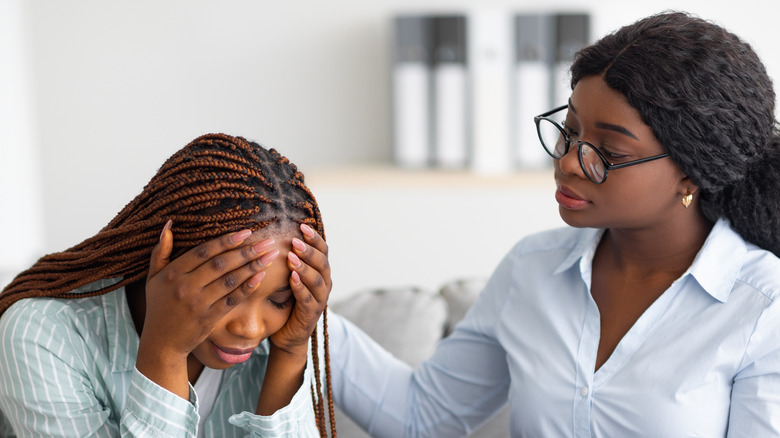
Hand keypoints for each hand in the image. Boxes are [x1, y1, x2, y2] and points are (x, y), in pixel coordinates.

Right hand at [136, 221, 278, 396]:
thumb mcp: (153, 278)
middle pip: (221, 264)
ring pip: (230, 280)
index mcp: (172, 273)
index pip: (204, 252)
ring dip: (253, 266)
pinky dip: (247, 287)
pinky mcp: (209, 319)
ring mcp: (198, 304)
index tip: (246, 232)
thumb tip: (169, 224)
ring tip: (270, 256)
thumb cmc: (159, 306)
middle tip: (267, 242)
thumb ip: (160, 251)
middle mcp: (185, 287)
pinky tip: (261, 276)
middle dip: (247, 251)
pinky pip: (232, 299)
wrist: (161, 343)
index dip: (226, 241)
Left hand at [270, 223, 330, 354]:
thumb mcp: (289, 277)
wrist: (287, 334)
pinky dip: (301, 288)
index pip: (323, 251)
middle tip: (295, 241)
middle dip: (309, 251)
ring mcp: (319, 300)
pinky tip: (292, 278)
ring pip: (317, 280)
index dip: (315, 238)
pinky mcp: (310, 314)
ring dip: (305, 267)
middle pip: (323, 263)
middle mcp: (324, 284)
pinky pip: (308, 299)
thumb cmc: (286, 301)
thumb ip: (290, 259)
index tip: (302, 226)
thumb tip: (277, 232)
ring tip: (292, 257)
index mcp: (320, 272)